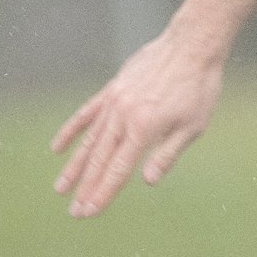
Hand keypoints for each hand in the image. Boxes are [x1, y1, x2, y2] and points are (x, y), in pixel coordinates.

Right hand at [51, 34, 224, 217]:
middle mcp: (123, 116)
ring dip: (75, 166)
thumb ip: (167, 154)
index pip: (118, 170)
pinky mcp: (112, 89)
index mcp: (144, 129)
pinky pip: (86, 114)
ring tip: (60, 188)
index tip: (89, 212)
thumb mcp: (192, 127)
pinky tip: (57, 148)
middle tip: (74, 212)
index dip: (103, 193)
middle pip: (100, 160)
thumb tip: (148, 182)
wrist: (190, 45)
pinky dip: (71, 131)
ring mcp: (114, 102)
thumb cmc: (198, 88)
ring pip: (89, 140)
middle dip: (86, 188)